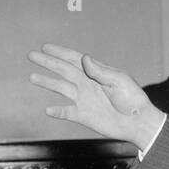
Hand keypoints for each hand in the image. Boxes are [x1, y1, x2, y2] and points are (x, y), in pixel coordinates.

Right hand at [27, 44, 161, 147]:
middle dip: (47, 62)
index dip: (60, 52)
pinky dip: (57, 111)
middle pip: (63, 70)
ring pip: (60, 88)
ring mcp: (84, 99)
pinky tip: (47, 110)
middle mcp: (86, 84)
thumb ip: (100, 71)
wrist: (137, 122)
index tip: (46, 47)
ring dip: (47, 82)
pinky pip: (66, 112)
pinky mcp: (83, 115)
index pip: (74, 59)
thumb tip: (84, 58)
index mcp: (95, 72)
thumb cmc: (132, 99)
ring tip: (32, 77)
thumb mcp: (118, 81)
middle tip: (31, 55)